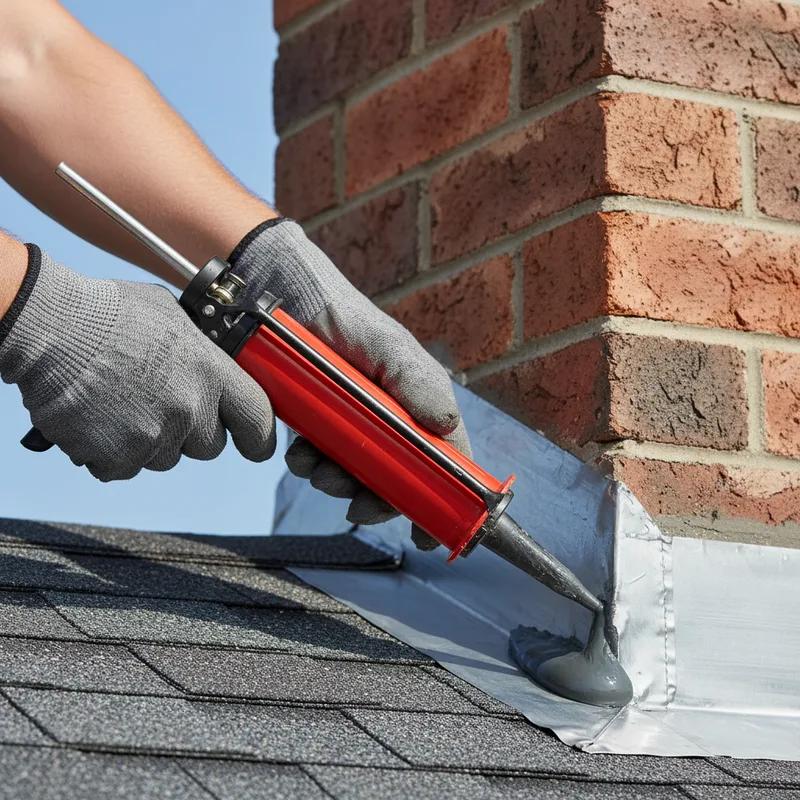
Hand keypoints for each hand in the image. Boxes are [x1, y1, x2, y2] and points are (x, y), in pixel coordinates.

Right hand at [0, 246, 274, 480]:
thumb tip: (214, 367)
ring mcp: (154, 435)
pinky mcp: (117, 457)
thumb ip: (202, 353)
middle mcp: (190, 408)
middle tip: (160, 405)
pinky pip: (124, 468)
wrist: (50, 326)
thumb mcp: (174, 318)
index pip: (258, 419)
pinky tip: (97, 418)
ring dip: (147, 440)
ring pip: (164, 458)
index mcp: (211, 371)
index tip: (255, 445)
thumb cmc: (110, 312)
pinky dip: (110, 452)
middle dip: (190, 433)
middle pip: (209, 447)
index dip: (258, 437)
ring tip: (120, 402)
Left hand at [230, 219, 471, 549]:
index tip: (426, 530)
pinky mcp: (316, 423)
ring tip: (314, 464)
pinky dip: (309, 466)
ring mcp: (350, 422)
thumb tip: (446, 426)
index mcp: (414, 400)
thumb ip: (416, 380)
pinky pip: (318, 462)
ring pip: (355, 476)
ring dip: (337, 483)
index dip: (440, 496)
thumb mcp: (384, 342)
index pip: (442, 456)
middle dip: (375, 497)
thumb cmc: (335, 310)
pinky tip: (298, 450)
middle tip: (353, 502)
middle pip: (396, 478)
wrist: (270, 295)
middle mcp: (387, 416)